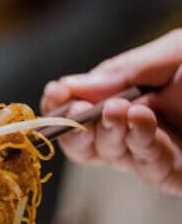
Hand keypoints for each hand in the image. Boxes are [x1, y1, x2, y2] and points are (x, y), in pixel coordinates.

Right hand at [41, 29, 181, 195]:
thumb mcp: (171, 54)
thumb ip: (122, 72)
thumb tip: (66, 88)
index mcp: (134, 99)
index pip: (83, 111)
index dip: (62, 107)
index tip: (54, 95)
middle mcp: (142, 130)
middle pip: (89, 143)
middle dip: (79, 125)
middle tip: (78, 108)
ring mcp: (162, 155)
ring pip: (115, 157)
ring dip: (110, 134)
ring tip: (119, 109)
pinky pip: (151, 170)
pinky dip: (141, 146)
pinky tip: (141, 120)